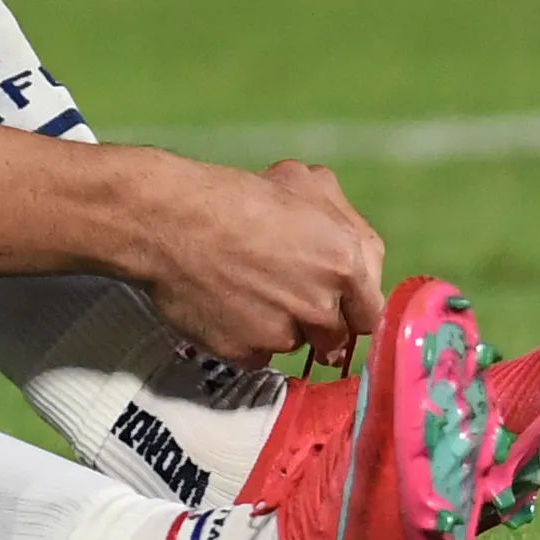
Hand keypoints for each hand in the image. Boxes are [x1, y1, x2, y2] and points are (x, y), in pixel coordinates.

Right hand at [135, 154, 385, 365]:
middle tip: (288, 297)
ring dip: (282, 328)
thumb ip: (344, 221)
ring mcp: (283, 334)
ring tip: (249, 292)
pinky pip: (258, 356)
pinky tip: (228, 307)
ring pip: (296, 345)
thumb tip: (352, 250)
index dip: (352, 308)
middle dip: (318, 321)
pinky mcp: (245, 352)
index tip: (337, 306)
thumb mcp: (303, 183)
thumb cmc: (234, 196)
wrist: (168, 221)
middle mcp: (321, 305)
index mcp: (345, 262)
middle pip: (337, 337)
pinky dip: (248, 339)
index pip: (371, 313)